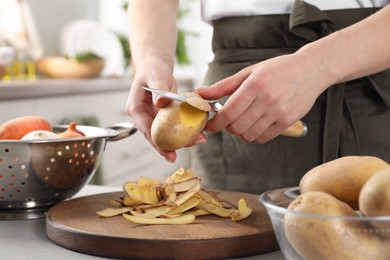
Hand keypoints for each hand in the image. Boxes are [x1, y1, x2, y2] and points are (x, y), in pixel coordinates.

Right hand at [126, 58, 205, 161]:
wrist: (156, 66)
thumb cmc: (153, 69)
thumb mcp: (155, 76)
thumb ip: (159, 88)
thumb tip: (160, 102)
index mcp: (136, 109)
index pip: (147, 131)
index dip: (158, 145)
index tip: (170, 155)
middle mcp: (144, 117)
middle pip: (158, 136)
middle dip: (175, 144)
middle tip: (194, 144)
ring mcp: (154, 118)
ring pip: (167, 133)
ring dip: (183, 138)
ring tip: (200, 138)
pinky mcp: (164, 117)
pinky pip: (174, 126)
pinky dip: (185, 129)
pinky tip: (198, 130)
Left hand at [196, 53, 327, 142]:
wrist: (311, 70)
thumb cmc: (278, 69)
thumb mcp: (249, 72)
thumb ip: (223, 85)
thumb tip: (200, 93)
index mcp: (254, 85)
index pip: (229, 112)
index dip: (216, 123)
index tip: (210, 126)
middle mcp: (267, 99)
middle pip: (237, 127)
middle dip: (227, 128)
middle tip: (228, 121)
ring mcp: (279, 112)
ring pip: (249, 135)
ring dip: (240, 133)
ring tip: (242, 122)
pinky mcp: (288, 121)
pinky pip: (264, 137)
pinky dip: (255, 135)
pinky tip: (255, 125)